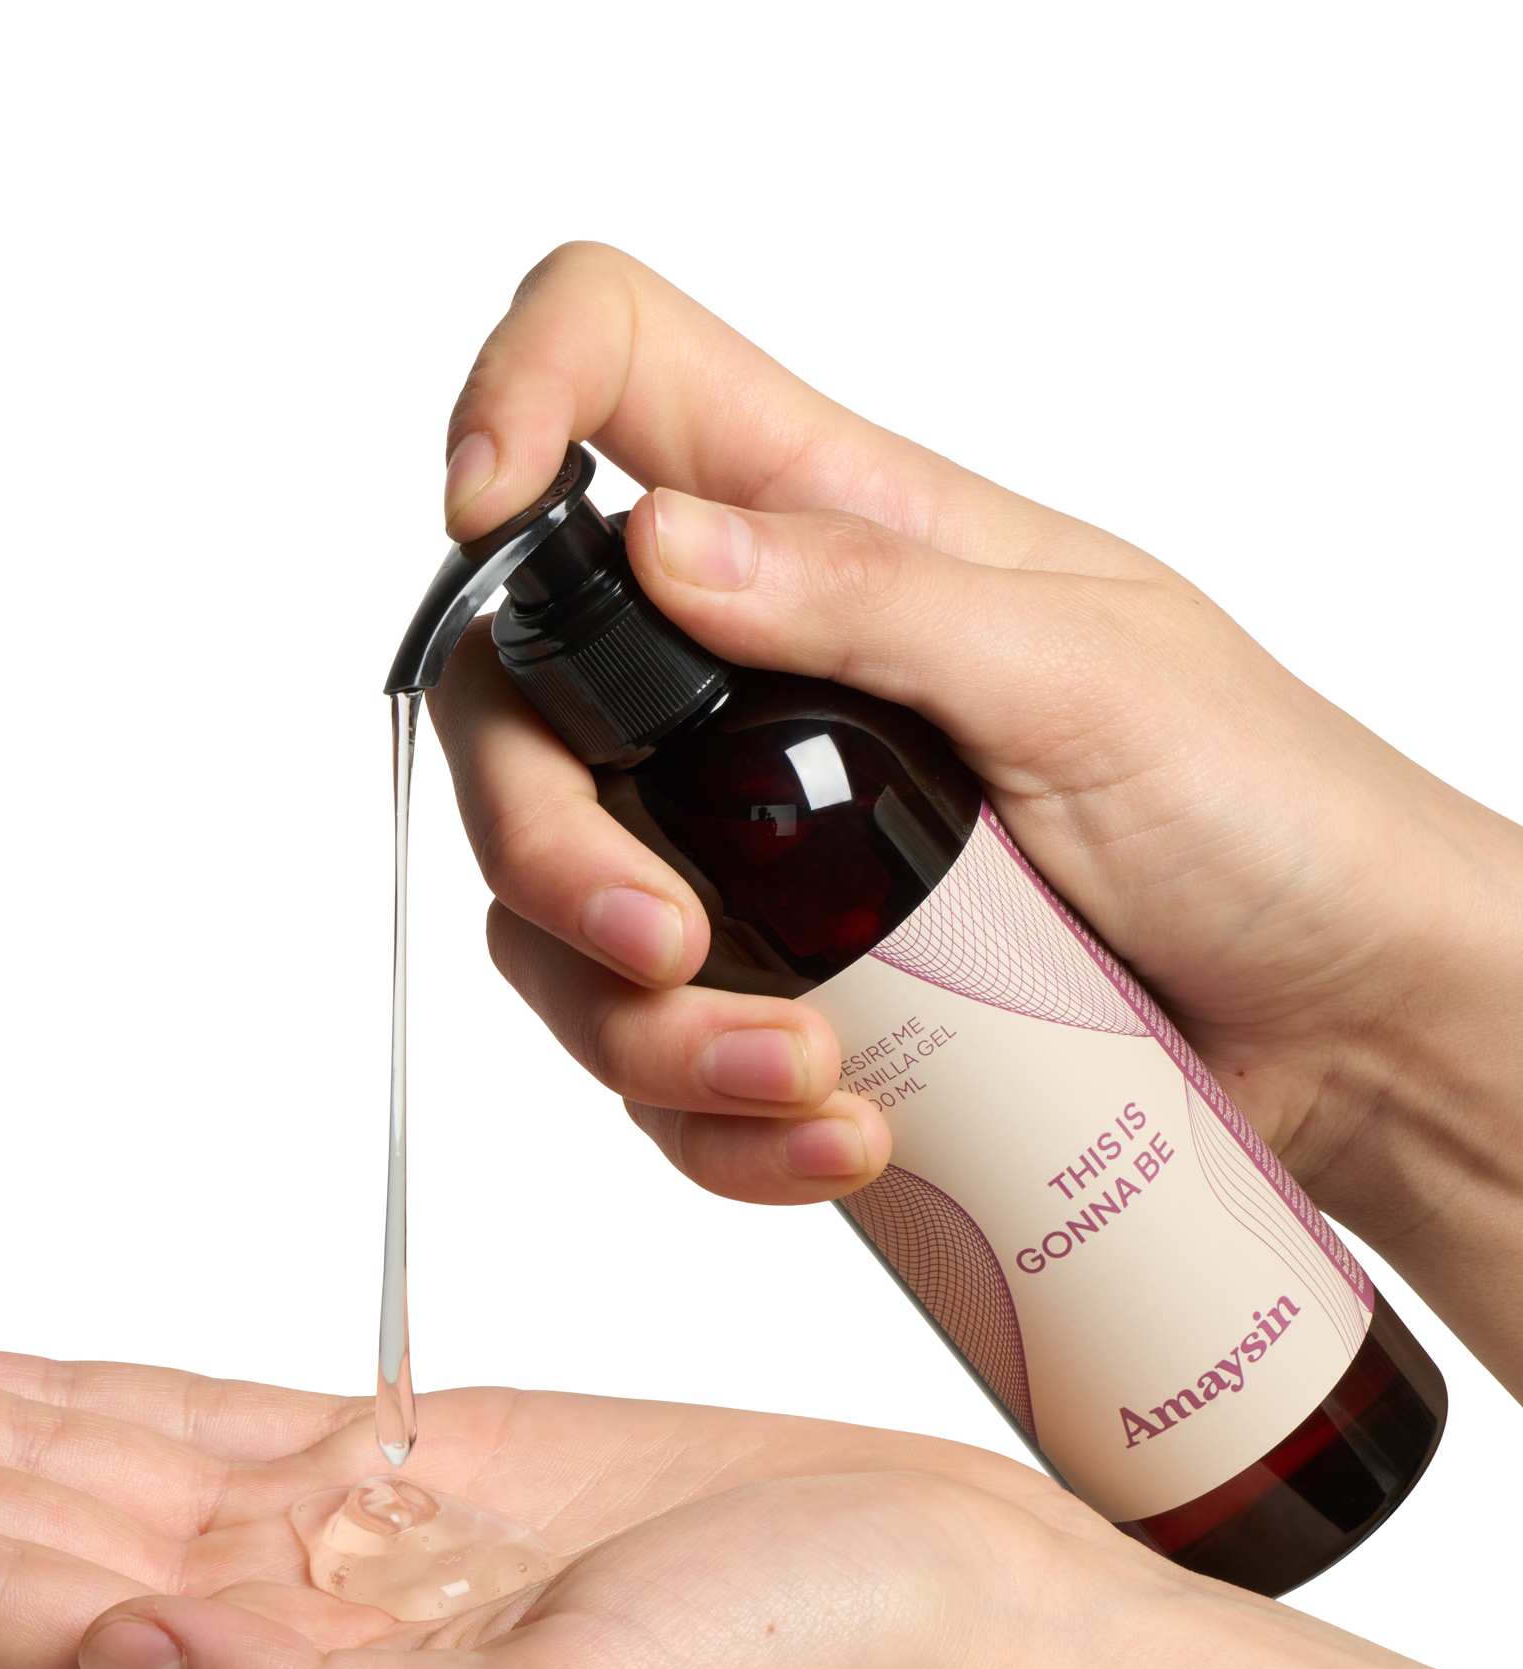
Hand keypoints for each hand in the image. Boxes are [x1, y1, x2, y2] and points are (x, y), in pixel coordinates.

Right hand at [426, 244, 1522, 1386]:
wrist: (1343, 1025)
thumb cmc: (1268, 812)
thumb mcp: (1091, 674)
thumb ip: (876, 599)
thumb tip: (662, 546)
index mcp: (835, 528)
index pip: (617, 371)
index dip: (513, 397)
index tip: (483, 510)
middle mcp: (759, 673)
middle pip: (522, 708)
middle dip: (543, 840)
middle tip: (663, 941)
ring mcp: (751, 838)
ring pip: (560, 914)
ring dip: (645, 1026)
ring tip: (809, 1081)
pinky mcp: (775, 980)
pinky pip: (652, 1053)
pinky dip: (711, 1119)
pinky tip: (834, 1139)